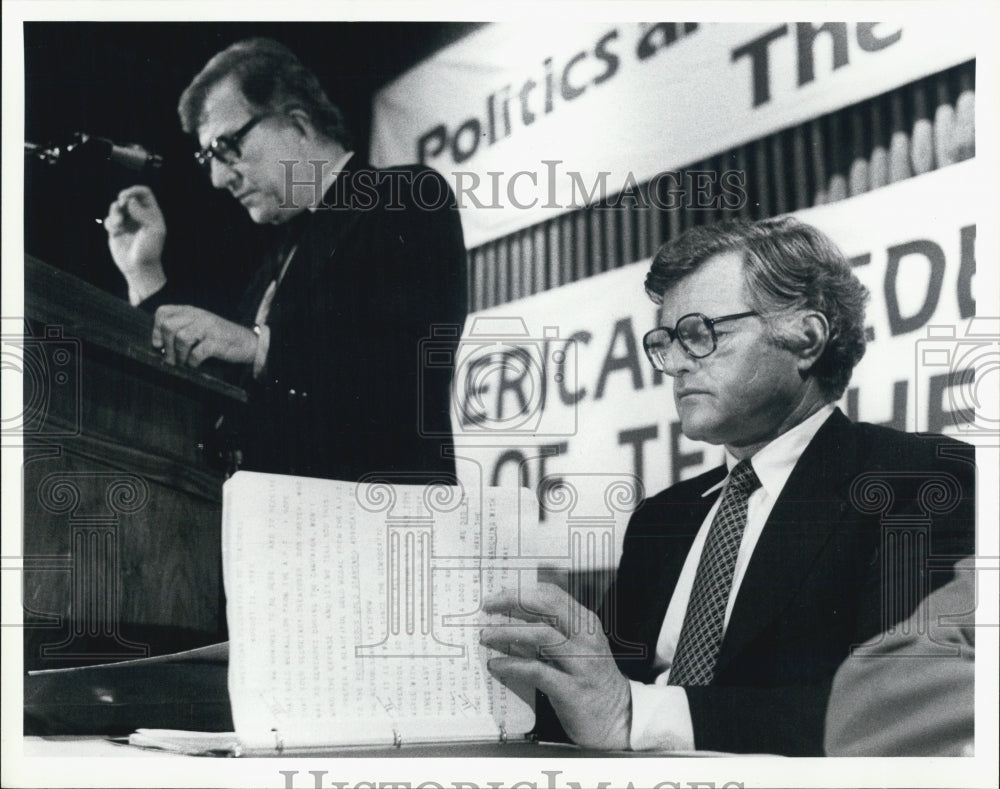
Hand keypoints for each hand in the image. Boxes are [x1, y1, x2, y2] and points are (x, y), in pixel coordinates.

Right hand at [104, 186, 166, 303]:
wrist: (139, 267)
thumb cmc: (150, 249)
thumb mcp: (154, 230)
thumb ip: (143, 213)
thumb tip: (129, 201)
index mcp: (152, 213)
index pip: (144, 193)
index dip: (135, 190)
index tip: (127, 196)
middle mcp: (139, 215)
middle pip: (128, 196)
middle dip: (123, 199)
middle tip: (121, 204)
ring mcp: (127, 222)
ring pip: (116, 206)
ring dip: (115, 212)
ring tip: (119, 223)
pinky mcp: (116, 230)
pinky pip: (109, 219)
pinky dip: (110, 222)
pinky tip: (115, 231)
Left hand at [153, 305, 256, 367]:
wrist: (247, 343)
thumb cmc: (220, 338)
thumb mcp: (200, 326)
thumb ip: (182, 328)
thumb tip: (160, 345)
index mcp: (191, 311)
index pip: (163, 312)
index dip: (156, 329)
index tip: (159, 344)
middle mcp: (198, 316)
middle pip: (168, 326)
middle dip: (166, 345)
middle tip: (170, 359)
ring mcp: (208, 328)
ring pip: (181, 338)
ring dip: (178, 355)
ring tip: (182, 363)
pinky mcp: (216, 342)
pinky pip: (196, 352)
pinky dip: (192, 362)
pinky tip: (195, 365)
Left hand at [480, 582, 631, 749]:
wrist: (619, 718)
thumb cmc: (590, 680)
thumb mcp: (576, 649)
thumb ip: (550, 633)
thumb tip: (509, 620)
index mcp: (586, 623)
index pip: (553, 595)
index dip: (522, 591)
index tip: (497, 594)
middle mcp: (587, 638)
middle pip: (547, 607)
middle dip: (513, 601)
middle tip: (487, 606)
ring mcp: (582, 664)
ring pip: (542, 635)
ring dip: (508, 632)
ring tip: (486, 635)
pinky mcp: (573, 690)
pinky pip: (538, 671)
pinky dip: (513, 665)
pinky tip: (496, 665)